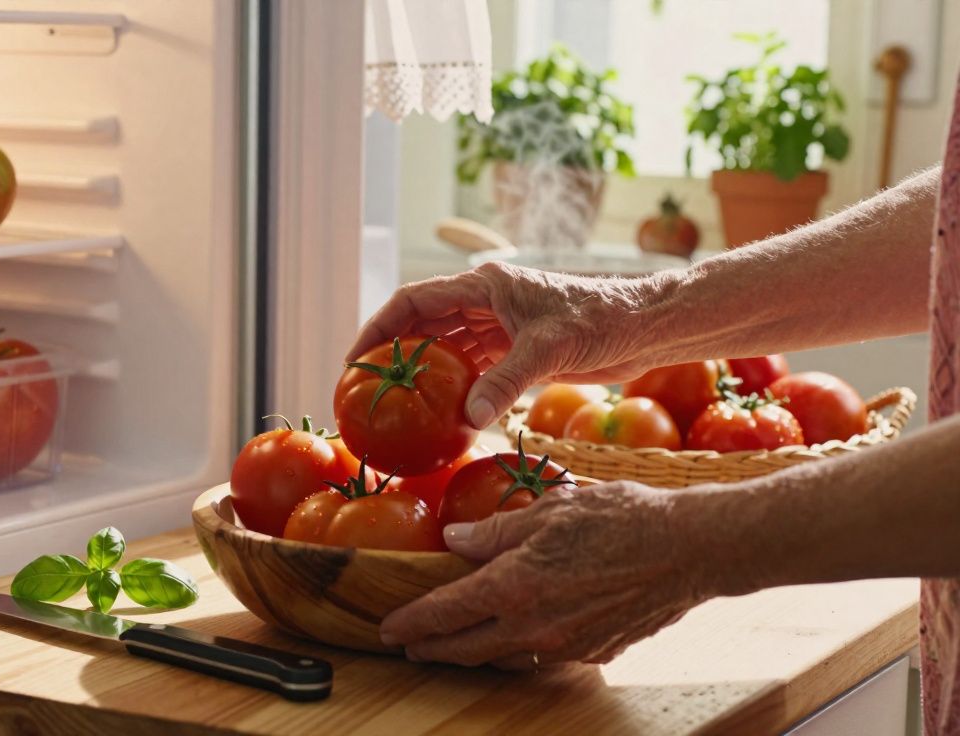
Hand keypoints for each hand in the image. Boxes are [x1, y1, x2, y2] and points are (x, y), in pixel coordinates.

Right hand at [347, 262, 666, 428]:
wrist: (645, 327)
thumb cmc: (601, 321)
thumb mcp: (549, 349)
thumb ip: (505, 382)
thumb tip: (469, 419)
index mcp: (484, 285)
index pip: (413, 301)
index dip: (379, 327)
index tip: (355, 359)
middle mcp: (485, 303)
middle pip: (423, 326)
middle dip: (393, 354)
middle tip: (365, 390)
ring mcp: (500, 328)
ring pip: (447, 351)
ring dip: (424, 376)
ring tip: (395, 407)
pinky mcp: (517, 352)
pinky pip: (474, 371)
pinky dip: (456, 392)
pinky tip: (441, 417)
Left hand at [379, 481, 711, 667]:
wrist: (691, 550)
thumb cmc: (622, 518)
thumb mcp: (549, 510)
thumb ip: (495, 531)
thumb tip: (455, 541)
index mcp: (515, 586)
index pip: (446, 613)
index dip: (412, 623)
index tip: (389, 629)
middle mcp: (534, 626)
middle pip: (467, 648)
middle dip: (433, 648)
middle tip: (411, 645)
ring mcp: (566, 646)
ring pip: (505, 656)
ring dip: (476, 651)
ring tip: (456, 641)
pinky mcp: (594, 653)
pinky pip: (544, 654)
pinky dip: (521, 646)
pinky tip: (518, 631)